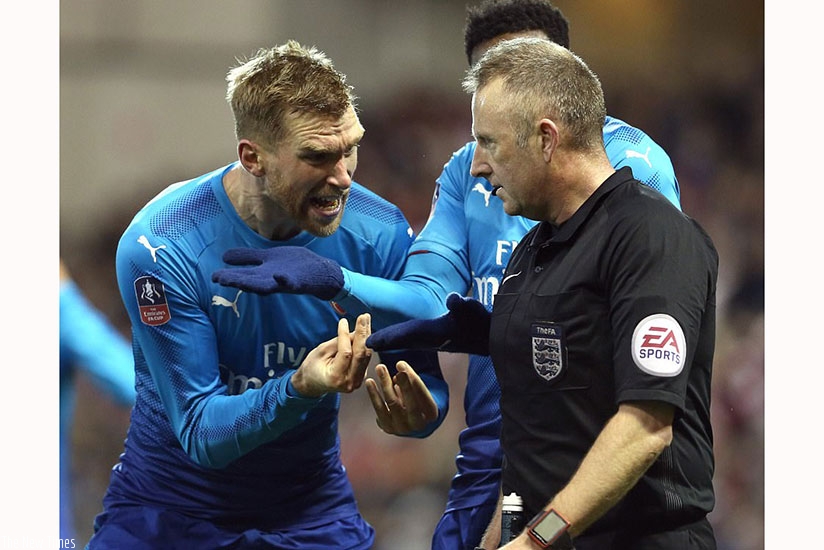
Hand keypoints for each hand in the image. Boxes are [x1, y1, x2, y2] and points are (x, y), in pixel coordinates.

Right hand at [211, 246, 343, 299]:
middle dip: (235, 281)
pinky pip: (291, 282)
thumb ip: (248, 258)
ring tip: (238, 281)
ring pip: (266, 285)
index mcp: (264, 274)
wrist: (321, 273)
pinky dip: (284, 280)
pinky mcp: (299, 281)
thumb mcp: (267, 259)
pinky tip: (278, 276)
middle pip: (251, 281)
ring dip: (252, 284)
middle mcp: (272, 280)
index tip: (214, 277)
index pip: (243, 275)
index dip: (229, 276)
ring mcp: (285, 281)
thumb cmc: (294, 266)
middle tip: (219, 279)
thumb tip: (224, 256)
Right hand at [291, 314, 371, 397]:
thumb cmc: (313, 367)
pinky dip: (365, 343)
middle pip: (361, 354)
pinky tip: (365, 331)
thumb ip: (339, 342)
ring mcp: (357, 381)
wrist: (313, 383)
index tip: (344, 321)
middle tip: (363, 317)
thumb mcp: (321, 352)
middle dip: (362, 333)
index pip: (346, 353)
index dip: (345, 335)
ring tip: (365, 320)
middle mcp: (349, 382)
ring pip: (366, 355)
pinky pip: (365, 358)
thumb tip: (354, 330)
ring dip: (366, 336)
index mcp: (336, 377)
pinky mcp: (361, 377)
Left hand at [365, 361, 438, 434]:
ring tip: (379, 368)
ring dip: (385, 384)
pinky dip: (374, 395)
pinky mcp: (389, 428)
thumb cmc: (420, 400)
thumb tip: (399, 369)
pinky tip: (370, 382)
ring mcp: (403, 428)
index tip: (401, 364)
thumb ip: (413, 380)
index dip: (412, 378)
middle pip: (408, 401)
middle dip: (399, 382)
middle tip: (391, 367)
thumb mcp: (422, 391)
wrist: (413, 422)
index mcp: (432, 414)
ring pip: (392, 403)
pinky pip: (380, 410)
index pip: (423, 394)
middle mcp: (418, 424)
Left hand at [366, 293, 490, 355]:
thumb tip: (453, 298)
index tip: (369, 341)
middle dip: (384, 339)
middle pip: (401, 339)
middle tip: (363, 342)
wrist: (492, 337)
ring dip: (391, 340)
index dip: (387, 337)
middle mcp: (430, 339)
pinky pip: (413, 340)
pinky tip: (397, 339)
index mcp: (433, 332)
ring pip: (406, 341)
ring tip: (375, 340)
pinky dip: (402, 339)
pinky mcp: (438, 340)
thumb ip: (461, 304)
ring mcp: (434, 341)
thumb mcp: (472, 310)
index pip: (405, 334)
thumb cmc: (481, 323)